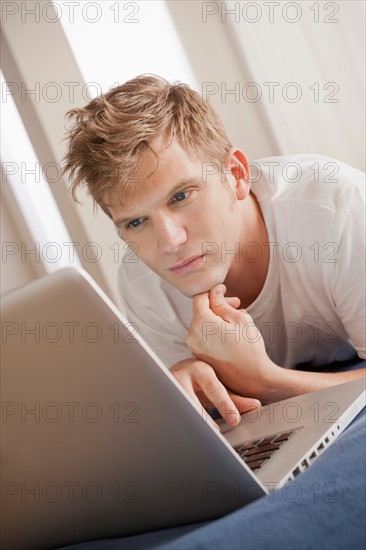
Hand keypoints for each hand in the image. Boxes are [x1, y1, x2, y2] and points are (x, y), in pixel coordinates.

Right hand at [170, 358, 260, 429]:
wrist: (176, 372)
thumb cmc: (199, 380)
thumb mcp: (217, 386)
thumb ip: (235, 399)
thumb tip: (256, 406)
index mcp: (200, 369)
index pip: (214, 387)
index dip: (225, 404)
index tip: (235, 421)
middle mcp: (181, 375)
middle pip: (193, 400)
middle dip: (204, 420)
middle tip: (216, 435)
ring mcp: (167, 386)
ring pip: (179, 408)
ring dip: (190, 425)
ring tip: (201, 438)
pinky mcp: (160, 397)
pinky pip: (169, 414)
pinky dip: (179, 426)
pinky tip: (187, 435)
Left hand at [186, 284, 280, 400]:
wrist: (252, 380)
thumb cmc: (249, 349)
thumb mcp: (239, 318)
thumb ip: (222, 302)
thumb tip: (214, 292)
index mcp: (201, 323)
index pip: (200, 297)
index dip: (213, 291)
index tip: (225, 290)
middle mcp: (192, 335)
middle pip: (200, 310)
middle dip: (217, 304)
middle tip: (237, 304)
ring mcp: (193, 346)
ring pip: (202, 322)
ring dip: (217, 317)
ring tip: (237, 319)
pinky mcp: (198, 354)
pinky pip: (203, 334)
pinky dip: (214, 329)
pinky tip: (230, 332)